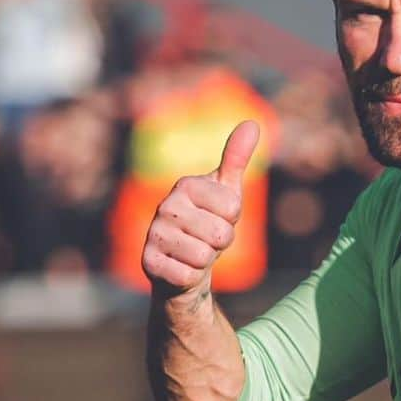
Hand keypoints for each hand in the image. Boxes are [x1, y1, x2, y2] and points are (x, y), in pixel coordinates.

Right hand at [141, 120, 259, 295]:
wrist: (184, 263)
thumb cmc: (208, 223)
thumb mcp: (226, 192)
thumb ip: (237, 159)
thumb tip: (252, 123)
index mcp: (185, 185)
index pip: (233, 209)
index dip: (232, 221)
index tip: (217, 219)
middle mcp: (165, 206)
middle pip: (221, 235)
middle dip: (221, 244)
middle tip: (207, 240)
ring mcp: (153, 234)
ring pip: (203, 257)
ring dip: (206, 261)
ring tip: (195, 253)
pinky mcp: (148, 263)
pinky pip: (188, 276)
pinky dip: (192, 277)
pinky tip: (182, 268)